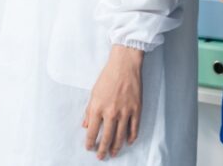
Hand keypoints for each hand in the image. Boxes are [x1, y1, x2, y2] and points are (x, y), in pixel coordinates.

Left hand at [83, 45, 142, 159]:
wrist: (124, 65)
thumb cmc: (107, 77)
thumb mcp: (93, 93)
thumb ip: (89, 111)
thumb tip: (86, 126)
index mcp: (98, 108)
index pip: (92, 131)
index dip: (90, 142)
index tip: (89, 148)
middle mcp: (111, 112)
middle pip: (106, 137)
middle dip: (102, 149)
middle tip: (101, 156)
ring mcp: (125, 112)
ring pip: (120, 136)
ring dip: (116, 147)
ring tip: (113, 153)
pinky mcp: (136, 110)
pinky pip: (134, 128)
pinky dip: (131, 137)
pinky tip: (128, 142)